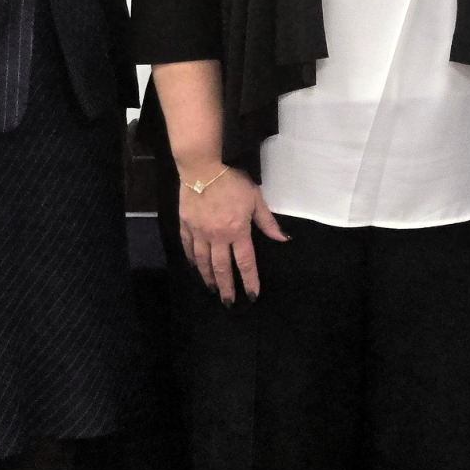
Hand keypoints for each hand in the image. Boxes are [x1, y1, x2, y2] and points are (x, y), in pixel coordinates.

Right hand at [177, 167, 286, 305]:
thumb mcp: (255, 198)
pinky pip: (188, 247)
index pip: (245, 262)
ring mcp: (199, 232)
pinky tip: (195, 267)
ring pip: (203, 262)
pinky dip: (192, 260)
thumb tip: (283, 239)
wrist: (203, 166)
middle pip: (222, 268)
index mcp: (237, 231)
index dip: (249, 280)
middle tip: (228, 302)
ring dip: (208, 278)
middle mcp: (217, 236)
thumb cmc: (233, 180)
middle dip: (227, 287)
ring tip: (213, 289)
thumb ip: (267, 222)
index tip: (251, 295)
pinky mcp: (186, 225)